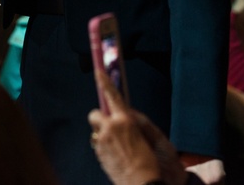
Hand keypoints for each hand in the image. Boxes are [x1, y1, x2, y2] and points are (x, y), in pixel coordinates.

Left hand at [88, 69, 187, 184]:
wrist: (142, 182)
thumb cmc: (147, 160)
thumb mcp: (143, 135)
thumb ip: (129, 123)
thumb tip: (124, 117)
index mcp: (125, 120)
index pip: (112, 96)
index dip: (105, 82)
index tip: (98, 71)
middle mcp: (110, 127)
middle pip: (95, 114)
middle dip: (99, 118)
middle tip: (109, 126)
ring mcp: (102, 141)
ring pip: (96, 130)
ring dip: (103, 134)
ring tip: (117, 146)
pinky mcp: (99, 153)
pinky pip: (99, 144)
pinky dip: (104, 146)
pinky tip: (117, 156)